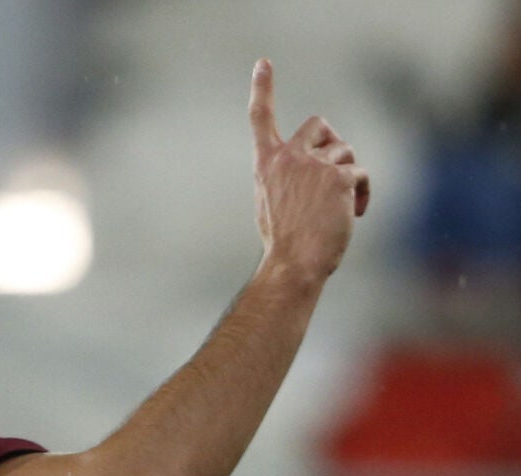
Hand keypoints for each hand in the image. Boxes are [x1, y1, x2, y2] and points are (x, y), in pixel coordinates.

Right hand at [248, 59, 369, 278]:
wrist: (294, 264)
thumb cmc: (284, 241)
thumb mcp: (272, 202)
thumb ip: (287, 176)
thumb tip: (319, 167)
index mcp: (266, 164)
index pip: (260, 119)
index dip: (262, 89)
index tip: (263, 64)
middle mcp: (287, 158)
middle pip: (319, 125)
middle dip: (333, 143)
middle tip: (337, 172)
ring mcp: (313, 165)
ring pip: (344, 152)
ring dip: (349, 174)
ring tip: (345, 205)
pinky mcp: (338, 176)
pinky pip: (359, 173)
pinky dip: (362, 193)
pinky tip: (355, 213)